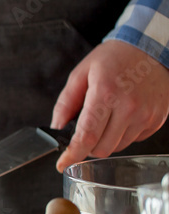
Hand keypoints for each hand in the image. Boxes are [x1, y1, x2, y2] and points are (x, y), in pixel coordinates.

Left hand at [52, 40, 168, 171]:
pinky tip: (122, 115)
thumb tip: (57, 127)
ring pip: (118, 146)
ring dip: (106, 139)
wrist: (151, 49)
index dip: (72, 154)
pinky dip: (123, 133)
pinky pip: (134, 139)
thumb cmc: (114, 58)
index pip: (87, 136)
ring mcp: (146, 115)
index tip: (62, 164)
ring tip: (107, 116)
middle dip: (88, 146)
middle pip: (102, 148)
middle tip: (85, 130)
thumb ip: (66, 103)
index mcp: (106, 94)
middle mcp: (129, 107)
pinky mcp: (157, 120)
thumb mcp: (81, 74)